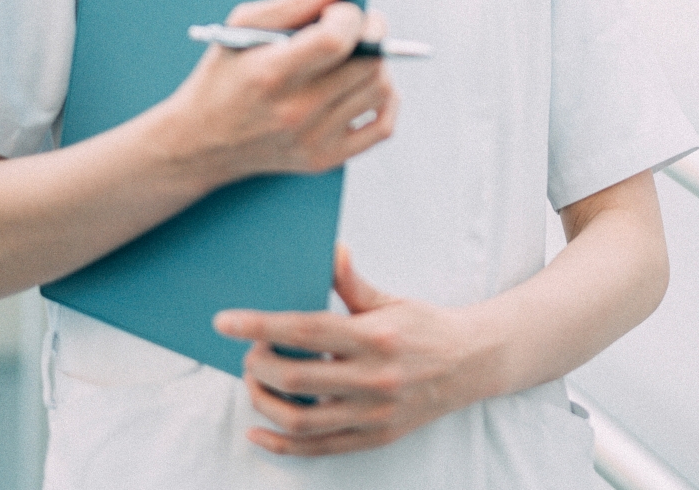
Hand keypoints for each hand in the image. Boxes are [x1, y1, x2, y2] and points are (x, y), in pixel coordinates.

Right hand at [157, 0, 398, 186]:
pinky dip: (387, 101)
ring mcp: (312, 139)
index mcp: (270, 73)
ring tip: (356, 56)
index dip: (350, 16)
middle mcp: (294, 111)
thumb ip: (297, 1)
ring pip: (380, 89)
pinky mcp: (325, 158)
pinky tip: (368, 85)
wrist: (198, 144)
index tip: (339, 12)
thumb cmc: (222, 77)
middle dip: (372, 33)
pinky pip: (383, 127)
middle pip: (368, 64)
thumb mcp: (241, 28)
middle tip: (359, 25)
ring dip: (379, 64)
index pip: (336, 40)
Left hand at [214, 246, 491, 455]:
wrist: (472, 363)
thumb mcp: (392, 300)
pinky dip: (281, 444)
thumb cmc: (426, 327)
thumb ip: (353, 282)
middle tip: (249, 353)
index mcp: (376, 336)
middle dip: (258, 365)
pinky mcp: (375, 437)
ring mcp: (374, 413)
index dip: (260, 326)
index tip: (225, 322)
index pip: (305, 330)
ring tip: (255, 382)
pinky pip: (317, 448)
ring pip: (300, 420)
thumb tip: (330, 251)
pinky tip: (258, 430)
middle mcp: (374, 378)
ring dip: (264, 402)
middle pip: (295, 378)